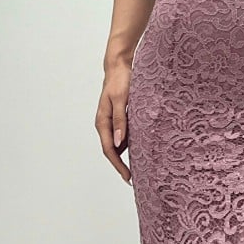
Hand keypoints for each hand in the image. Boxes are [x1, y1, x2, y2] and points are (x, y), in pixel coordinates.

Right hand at [94, 63, 132, 184]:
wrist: (120, 64)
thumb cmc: (120, 80)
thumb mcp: (121, 100)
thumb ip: (120, 121)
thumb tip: (118, 143)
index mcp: (103, 122)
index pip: (109, 150)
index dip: (118, 165)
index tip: (128, 177)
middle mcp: (106, 123)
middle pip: (112, 150)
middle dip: (121, 165)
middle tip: (133, 178)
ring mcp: (112, 120)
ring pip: (118, 143)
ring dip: (126, 155)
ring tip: (139, 166)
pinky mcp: (119, 116)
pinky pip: (123, 134)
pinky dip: (130, 142)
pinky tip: (140, 146)